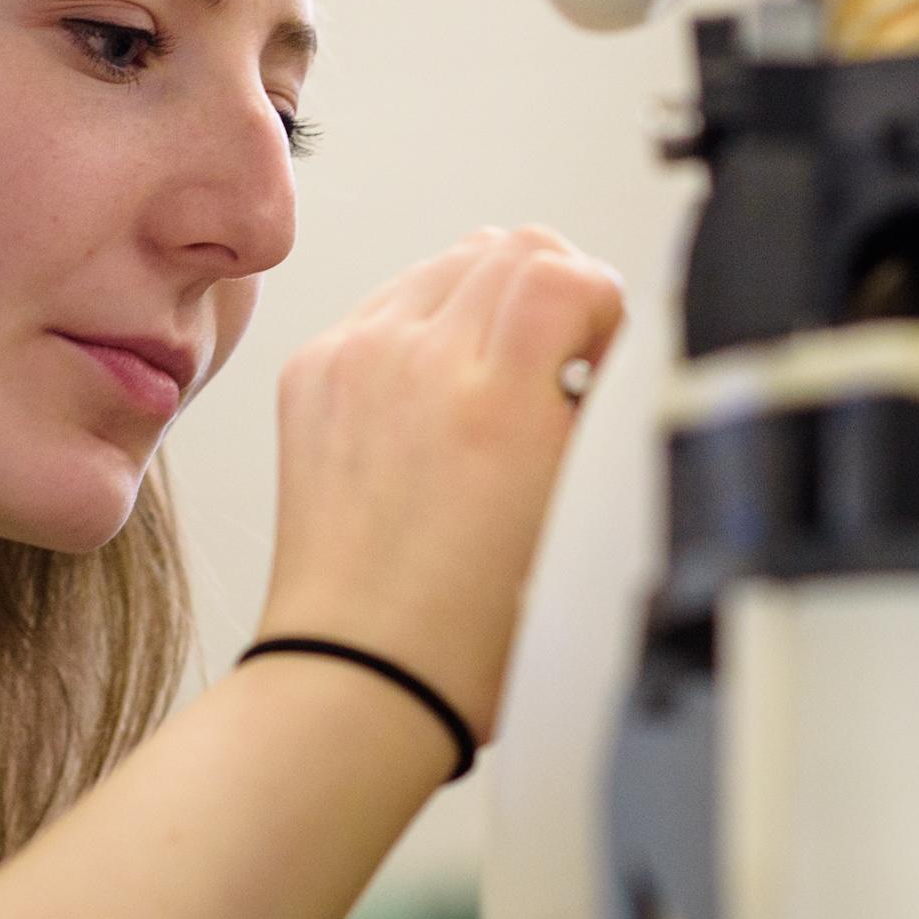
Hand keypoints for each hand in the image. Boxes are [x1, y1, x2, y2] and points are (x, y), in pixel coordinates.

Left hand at [256, 227, 625, 743]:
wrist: (360, 672)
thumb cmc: (475, 627)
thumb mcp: (577, 515)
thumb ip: (597, 408)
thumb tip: (604, 343)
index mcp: (495, 402)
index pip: (564, 270)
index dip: (601, 303)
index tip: (601, 352)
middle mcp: (417, 361)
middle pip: (509, 247)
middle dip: (553, 291)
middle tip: (559, 362)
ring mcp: (356, 358)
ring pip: (448, 262)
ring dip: (489, 300)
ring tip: (497, 378)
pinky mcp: (314, 368)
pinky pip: (388, 300)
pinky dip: (426, 324)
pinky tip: (438, 392)